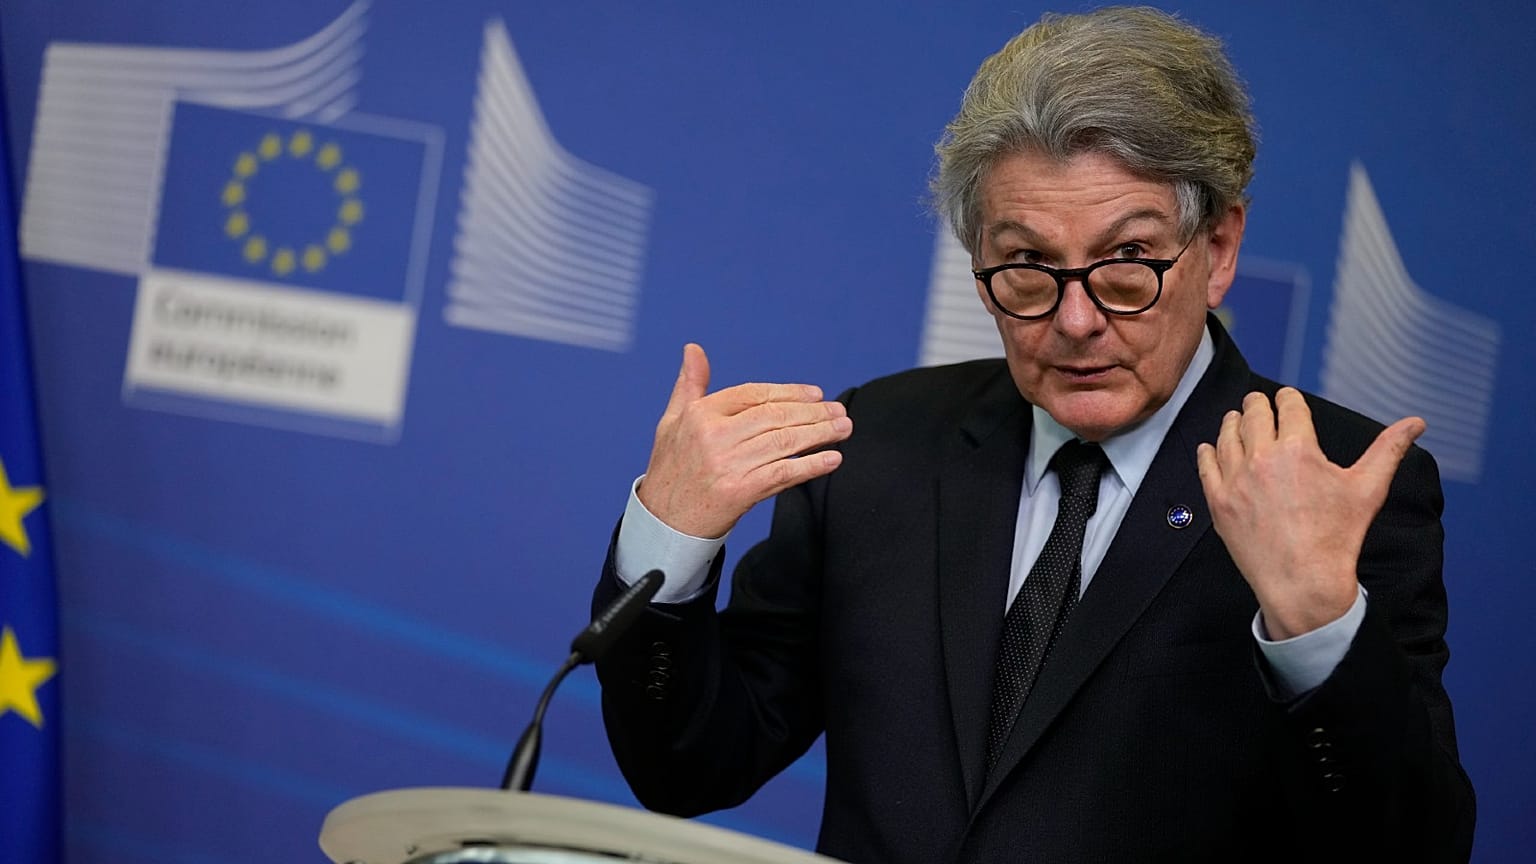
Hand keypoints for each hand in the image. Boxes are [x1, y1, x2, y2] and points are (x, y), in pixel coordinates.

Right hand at [636, 344, 852, 538]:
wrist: (664, 523)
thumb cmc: (671, 470)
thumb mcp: (672, 421)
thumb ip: (689, 384)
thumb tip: (694, 348)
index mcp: (700, 415)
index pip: (754, 394)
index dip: (789, 392)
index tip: (816, 394)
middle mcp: (714, 436)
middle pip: (775, 417)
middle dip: (813, 413)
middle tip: (839, 411)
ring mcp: (728, 465)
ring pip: (783, 442)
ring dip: (820, 434)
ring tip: (843, 428)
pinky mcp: (739, 492)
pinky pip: (783, 474)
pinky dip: (811, 465)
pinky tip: (832, 458)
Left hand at [1195, 388, 1424, 638]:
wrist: (1304, 582)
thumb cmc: (1338, 537)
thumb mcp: (1368, 489)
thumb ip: (1389, 449)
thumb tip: (1416, 422)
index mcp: (1299, 449)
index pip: (1289, 407)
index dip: (1289, 398)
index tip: (1287, 397)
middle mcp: (1262, 458)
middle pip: (1254, 414)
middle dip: (1258, 404)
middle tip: (1258, 402)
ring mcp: (1236, 480)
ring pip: (1227, 436)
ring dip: (1233, 423)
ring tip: (1236, 418)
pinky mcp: (1219, 502)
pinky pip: (1206, 466)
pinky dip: (1208, 452)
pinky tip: (1210, 447)